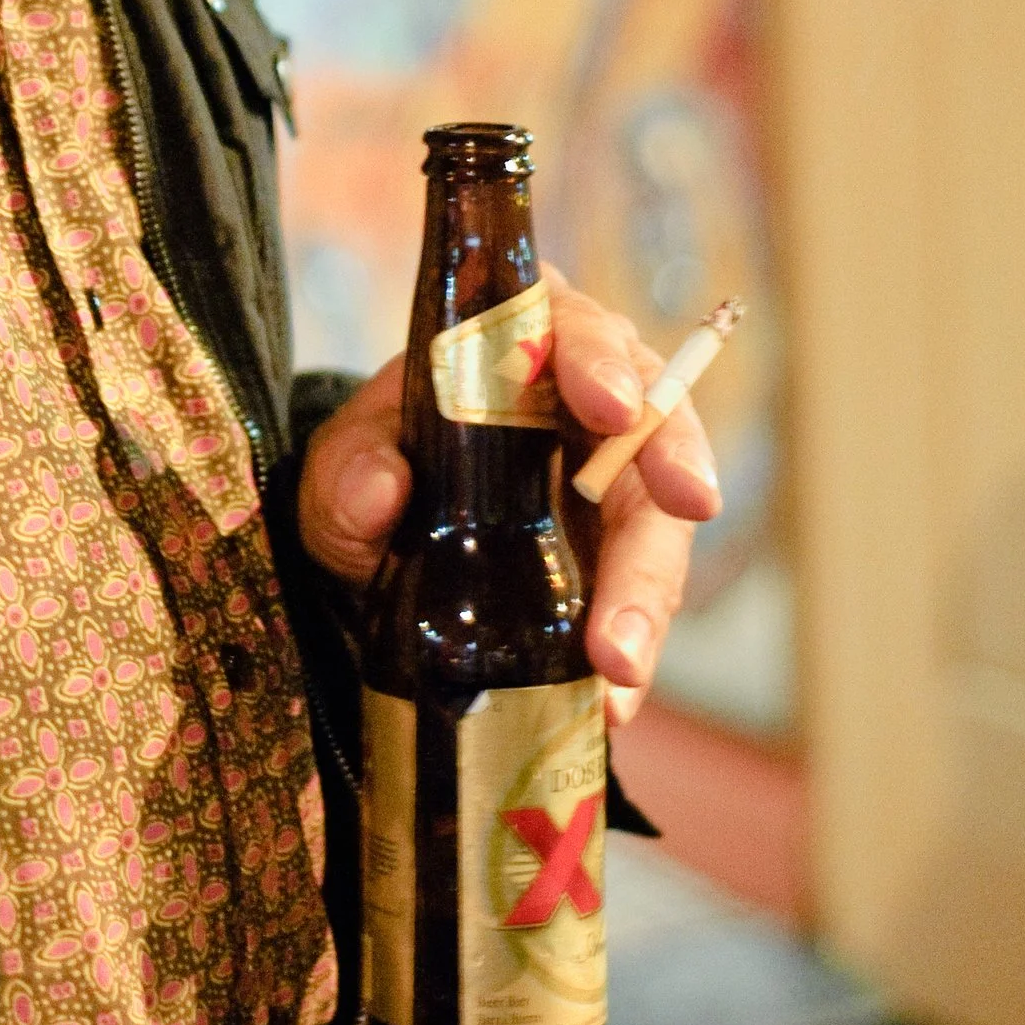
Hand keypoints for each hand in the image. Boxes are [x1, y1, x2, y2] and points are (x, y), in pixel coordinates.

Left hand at [294, 263, 720, 723]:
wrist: (373, 548)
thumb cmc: (368, 473)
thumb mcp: (339, 466)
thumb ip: (348, 470)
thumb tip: (381, 488)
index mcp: (515, 343)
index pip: (569, 326)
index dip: (598, 358)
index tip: (609, 405)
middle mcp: (579, 400)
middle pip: (648, 413)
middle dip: (668, 464)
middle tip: (686, 506)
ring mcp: (609, 480)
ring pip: (659, 514)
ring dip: (651, 586)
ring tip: (622, 662)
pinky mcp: (618, 554)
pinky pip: (643, 591)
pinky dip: (632, 640)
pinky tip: (612, 698)